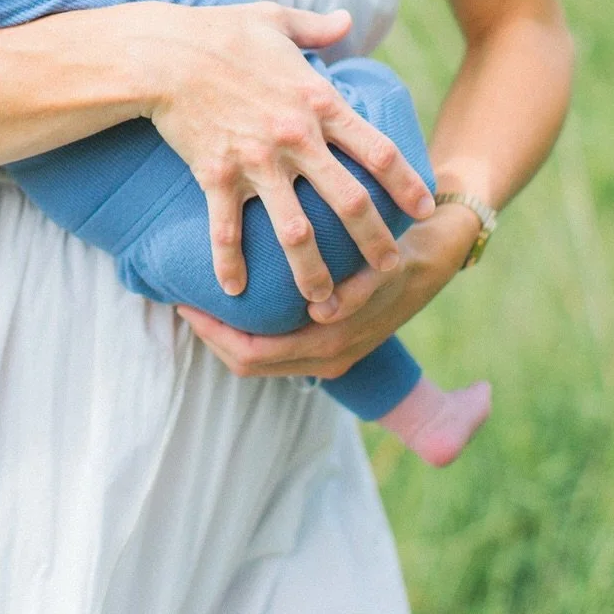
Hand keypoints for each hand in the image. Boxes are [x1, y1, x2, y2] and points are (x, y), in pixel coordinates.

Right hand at [138, 1, 435, 307]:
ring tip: (324, 303)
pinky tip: (235, 290)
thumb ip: (318, 27)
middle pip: (349, 200)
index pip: (377, 151)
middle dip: (374, 241)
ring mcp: (256, 161)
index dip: (406, 183)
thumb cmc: (220, 31)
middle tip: (389, 269)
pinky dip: (230, 262)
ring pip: (295, 231)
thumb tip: (346, 20)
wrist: (163, 52)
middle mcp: (295, 138)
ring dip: (312, 272)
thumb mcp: (276, 19)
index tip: (423, 209)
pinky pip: (226, 229)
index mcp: (318, 100)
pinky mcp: (216, 175)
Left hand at [177, 201, 478, 379]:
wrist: (435, 251)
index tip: (182, 300)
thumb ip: (357, 295)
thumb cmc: (400, 251)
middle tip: (177, 300)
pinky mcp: (327, 342)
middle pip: (245, 362)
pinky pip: (272, 348)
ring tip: (194, 301)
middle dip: (208, 335)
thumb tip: (324, 311)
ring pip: (254, 360)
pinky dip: (244, 332)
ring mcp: (327, 355)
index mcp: (334, 344)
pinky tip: (229, 305)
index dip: (213, 333)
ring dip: (223, 335)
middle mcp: (327, 357)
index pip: (253, 355)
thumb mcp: (382, 270)